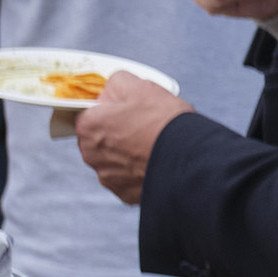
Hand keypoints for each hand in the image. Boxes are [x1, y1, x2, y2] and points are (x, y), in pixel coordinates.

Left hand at [73, 69, 193, 207]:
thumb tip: (109, 88)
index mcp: (88, 126)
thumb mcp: (140, 86)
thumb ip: (116, 82)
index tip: (126, 109)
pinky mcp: (124, 194)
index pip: (88, 113)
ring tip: (152, 145)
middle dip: (115, 132)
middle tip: (142, 125)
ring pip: (112, 160)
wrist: (189, 158)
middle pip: (98, 138)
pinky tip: (155, 162)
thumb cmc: (163, 121)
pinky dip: (137, 171)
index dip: (108, 109)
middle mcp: (90, 154)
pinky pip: (126, 178)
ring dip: (126, 153)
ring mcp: (107, 177)